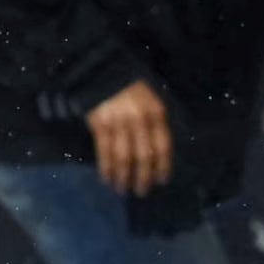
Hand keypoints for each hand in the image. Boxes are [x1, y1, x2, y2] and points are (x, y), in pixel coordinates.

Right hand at [84, 81, 173, 195]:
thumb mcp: (150, 101)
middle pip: (143, 156)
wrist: (103, 71)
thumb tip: (156, 153)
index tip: (162, 181)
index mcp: (156, 113)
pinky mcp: (100, 125)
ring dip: (123, 177)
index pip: (163, 146)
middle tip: (141, 192)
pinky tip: (107, 178)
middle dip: (143, 177)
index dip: (163, 166)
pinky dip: (106, 167)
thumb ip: (154, 123)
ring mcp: (119, 123)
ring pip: (123, 157)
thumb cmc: (129, 89)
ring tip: (122, 189)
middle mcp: (139, 120)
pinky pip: (104, 151)